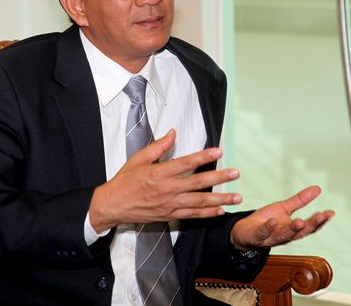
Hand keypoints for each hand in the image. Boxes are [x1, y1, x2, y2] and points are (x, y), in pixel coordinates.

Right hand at [89, 130, 241, 232]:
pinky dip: (207, 214)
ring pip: (199, 202)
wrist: (113, 205)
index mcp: (159, 173)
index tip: (218, 152)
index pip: (186, 163)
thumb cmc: (125, 181)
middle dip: (219, 178)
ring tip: (236, 197)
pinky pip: (192, 215)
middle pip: (198, 183)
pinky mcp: (169, 215)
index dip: (203, 157)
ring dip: (220, 199)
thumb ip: (158, 146)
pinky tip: (220, 210)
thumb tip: (173, 134)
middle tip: (235, 173)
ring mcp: (169, 204)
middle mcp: (167, 190)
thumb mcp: (138, 159)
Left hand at [230, 186, 333, 250]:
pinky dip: (268, 228)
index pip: (309, 226)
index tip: (330, 213)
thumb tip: (317, 188)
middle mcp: (284, 235)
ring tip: (299, 221)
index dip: (320, 221)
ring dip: (292, 229)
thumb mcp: (284, 208)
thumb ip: (300, 200)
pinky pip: (263, 233)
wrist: (244, 231)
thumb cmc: (266, 221)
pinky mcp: (256, 236)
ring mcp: (270, 237)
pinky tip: (273, 220)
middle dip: (311, 225)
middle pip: (300, 232)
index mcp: (292, 229)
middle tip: (321, 216)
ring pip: (283, 235)